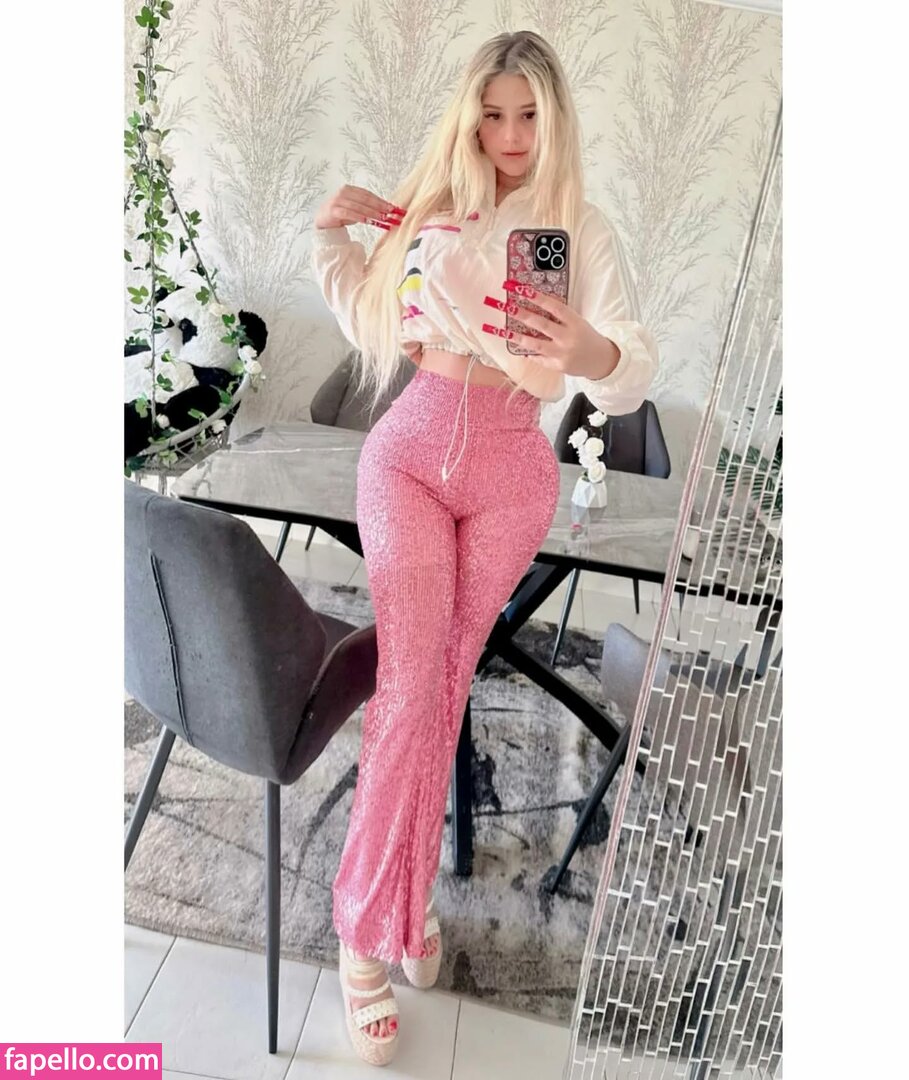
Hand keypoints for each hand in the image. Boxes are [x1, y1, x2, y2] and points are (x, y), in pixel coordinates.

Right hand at [314, 184, 406, 231]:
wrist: (322, 221)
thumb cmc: (340, 215)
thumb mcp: (355, 209)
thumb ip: (367, 208)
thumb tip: (386, 212)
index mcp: (350, 189)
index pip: (369, 195)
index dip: (382, 201)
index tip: (395, 208)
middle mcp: (344, 192)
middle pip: (366, 200)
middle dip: (381, 207)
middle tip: (393, 213)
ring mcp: (338, 200)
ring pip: (359, 207)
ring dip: (373, 213)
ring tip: (384, 219)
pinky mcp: (333, 210)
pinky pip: (349, 213)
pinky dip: (360, 217)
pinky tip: (368, 221)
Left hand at [481, 280, 620, 380]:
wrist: (600, 360)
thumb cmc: (585, 336)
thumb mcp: (577, 321)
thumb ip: (560, 315)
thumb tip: (535, 302)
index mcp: (575, 322)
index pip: (554, 307)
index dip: (538, 298)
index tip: (521, 289)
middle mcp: (568, 338)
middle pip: (542, 325)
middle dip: (522, 314)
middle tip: (506, 306)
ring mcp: (562, 354)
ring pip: (535, 344)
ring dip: (517, 336)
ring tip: (501, 329)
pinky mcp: (557, 366)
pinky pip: (538, 358)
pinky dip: (528, 352)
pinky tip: (517, 346)